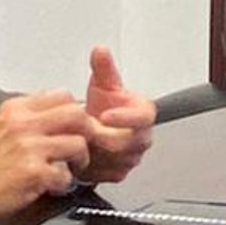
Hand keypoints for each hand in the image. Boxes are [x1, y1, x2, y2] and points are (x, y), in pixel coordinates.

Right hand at [0, 93, 100, 224]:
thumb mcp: (1, 128)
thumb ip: (30, 121)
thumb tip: (61, 123)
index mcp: (16, 109)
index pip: (61, 96)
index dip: (74, 114)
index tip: (73, 130)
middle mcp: (23, 123)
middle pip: (77, 114)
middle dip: (85, 134)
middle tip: (78, 150)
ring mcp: (29, 147)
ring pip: (78, 143)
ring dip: (78, 161)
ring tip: (65, 171)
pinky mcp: (33, 172)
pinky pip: (67, 174)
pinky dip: (64, 185)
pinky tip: (50, 188)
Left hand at [81, 45, 153, 184]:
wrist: (96, 129)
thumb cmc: (103, 106)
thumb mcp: (102, 84)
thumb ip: (103, 68)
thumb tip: (100, 51)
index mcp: (143, 114)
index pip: (143, 117)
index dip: (125, 117)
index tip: (105, 115)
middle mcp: (142, 137)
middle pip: (130, 142)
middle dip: (105, 137)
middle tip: (85, 132)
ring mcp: (132, 156)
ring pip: (118, 160)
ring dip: (98, 153)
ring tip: (81, 143)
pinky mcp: (120, 172)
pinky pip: (108, 173)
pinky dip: (94, 167)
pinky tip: (82, 158)